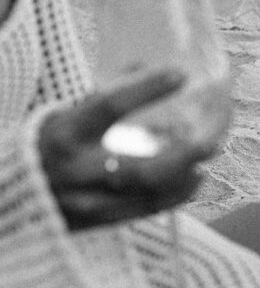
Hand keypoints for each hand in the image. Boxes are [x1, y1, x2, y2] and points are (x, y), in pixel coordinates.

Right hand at [38, 70, 219, 230]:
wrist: (16, 196)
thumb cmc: (48, 146)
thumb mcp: (65, 114)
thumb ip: (103, 97)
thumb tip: (148, 65)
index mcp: (66, 133)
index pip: (109, 107)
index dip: (147, 89)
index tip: (181, 73)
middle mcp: (78, 171)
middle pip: (141, 168)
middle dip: (183, 154)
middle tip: (211, 137)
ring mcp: (91, 202)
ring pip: (150, 193)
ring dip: (187, 173)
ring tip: (208, 153)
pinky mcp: (103, 221)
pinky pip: (149, 210)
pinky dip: (178, 193)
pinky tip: (196, 176)